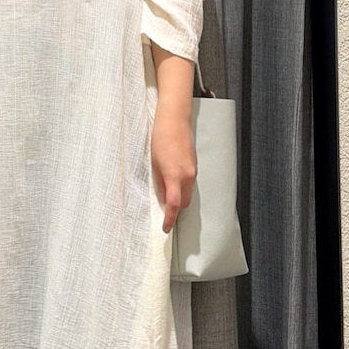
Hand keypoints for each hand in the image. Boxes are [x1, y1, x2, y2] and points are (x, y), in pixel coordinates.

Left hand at [151, 108, 196, 233]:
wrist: (174, 120)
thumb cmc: (161, 138)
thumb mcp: (154, 163)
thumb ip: (159, 182)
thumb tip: (162, 195)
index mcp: (175, 176)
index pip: (174, 205)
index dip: (169, 219)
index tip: (166, 228)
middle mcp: (187, 176)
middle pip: (184, 202)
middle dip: (176, 210)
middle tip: (164, 214)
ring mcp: (193, 170)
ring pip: (188, 192)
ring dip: (179, 197)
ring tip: (166, 194)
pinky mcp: (194, 165)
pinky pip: (189, 182)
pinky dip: (182, 186)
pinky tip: (172, 180)